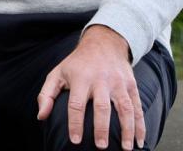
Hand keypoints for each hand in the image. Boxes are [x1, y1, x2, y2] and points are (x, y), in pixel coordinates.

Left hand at [36, 25, 144, 149]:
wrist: (104, 43)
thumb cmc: (77, 64)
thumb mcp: (58, 73)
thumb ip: (46, 94)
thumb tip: (41, 116)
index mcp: (80, 78)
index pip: (76, 104)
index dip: (75, 123)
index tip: (75, 141)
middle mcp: (101, 80)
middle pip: (102, 107)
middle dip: (102, 128)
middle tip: (101, 146)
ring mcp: (118, 82)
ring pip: (124, 108)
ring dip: (127, 129)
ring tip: (126, 149)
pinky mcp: (131, 85)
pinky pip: (137, 106)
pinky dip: (141, 124)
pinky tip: (140, 140)